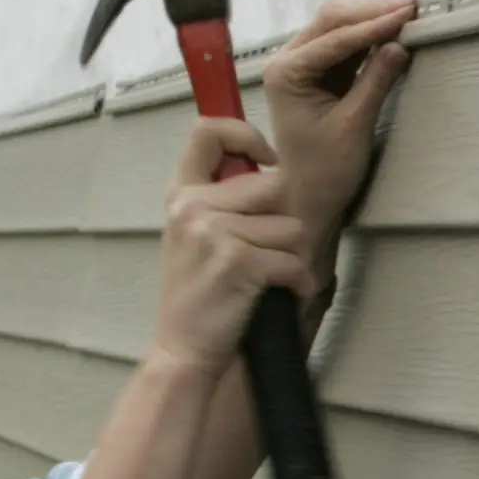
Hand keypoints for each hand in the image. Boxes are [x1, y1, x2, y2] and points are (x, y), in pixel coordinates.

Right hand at [151, 120, 316, 376]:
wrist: (183, 348)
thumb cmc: (200, 292)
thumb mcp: (196, 234)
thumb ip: (224, 199)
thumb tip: (269, 169)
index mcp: (181, 193)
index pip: (208, 131)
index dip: (246, 135)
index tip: (266, 160)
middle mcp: (192, 205)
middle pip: (274, 185)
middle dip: (282, 221)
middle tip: (262, 253)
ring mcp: (213, 232)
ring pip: (292, 227)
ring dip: (290, 256)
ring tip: (263, 278)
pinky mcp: (238, 262)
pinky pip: (294, 261)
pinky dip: (297, 283)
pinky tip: (277, 295)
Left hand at [263, 0, 416, 256]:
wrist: (308, 195)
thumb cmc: (326, 169)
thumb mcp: (354, 126)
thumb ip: (375, 82)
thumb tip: (399, 45)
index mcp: (287, 73)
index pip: (335, 38)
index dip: (374, 24)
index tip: (408, 13)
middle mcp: (288, 61)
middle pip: (331, 20)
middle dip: (372, 10)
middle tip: (412, 4)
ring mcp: (304, 65)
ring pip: (338, 26)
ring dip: (372, 17)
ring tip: (409, 11)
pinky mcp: (321, 73)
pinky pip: (347, 43)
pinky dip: (371, 34)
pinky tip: (394, 29)